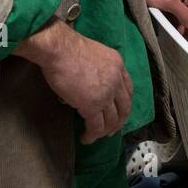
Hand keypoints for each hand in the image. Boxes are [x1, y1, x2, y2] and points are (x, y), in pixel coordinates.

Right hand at [19, 22, 132, 143]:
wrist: (59, 49)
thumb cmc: (68, 49)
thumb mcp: (94, 55)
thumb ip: (98, 70)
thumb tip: (88, 87)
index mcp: (118, 65)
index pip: (128, 88)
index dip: (123, 103)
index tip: (118, 111)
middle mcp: (116, 80)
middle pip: (124, 107)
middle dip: (119, 121)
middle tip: (111, 130)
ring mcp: (106, 94)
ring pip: (112, 120)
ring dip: (105, 131)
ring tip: (96, 136)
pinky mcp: (92, 105)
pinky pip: (96, 126)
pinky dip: (92, 135)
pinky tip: (86, 138)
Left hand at [146, 0, 187, 42]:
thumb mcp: (169, 2)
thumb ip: (184, 14)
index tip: (186, 41)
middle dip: (184, 30)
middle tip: (178, 42)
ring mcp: (174, 2)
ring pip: (179, 20)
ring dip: (176, 29)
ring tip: (172, 39)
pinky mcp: (165, 7)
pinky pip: (171, 20)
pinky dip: (170, 27)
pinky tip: (166, 32)